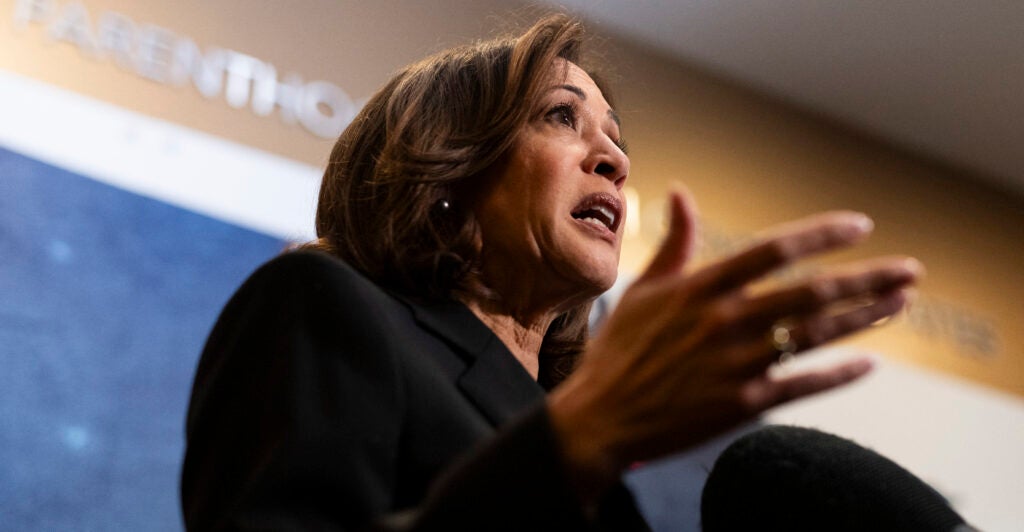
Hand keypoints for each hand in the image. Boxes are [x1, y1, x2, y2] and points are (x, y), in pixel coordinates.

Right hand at [548, 188, 921, 497]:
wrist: (602, 417)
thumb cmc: (619, 351)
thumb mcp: (642, 289)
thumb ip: (674, 242)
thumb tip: (680, 192)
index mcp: (701, 288)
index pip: (774, 250)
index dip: (822, 235)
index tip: (860, 226)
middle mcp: (725, 321)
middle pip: (811, 292)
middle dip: (868, 278)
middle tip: (909, 270)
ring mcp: (737, 363)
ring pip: (815, 335)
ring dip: (864, 318)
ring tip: (900, 304)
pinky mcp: (743, 403)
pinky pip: (803, 385)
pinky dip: (839, 374)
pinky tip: (867, 364)